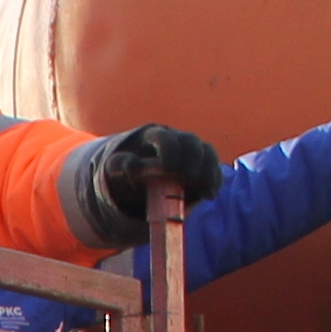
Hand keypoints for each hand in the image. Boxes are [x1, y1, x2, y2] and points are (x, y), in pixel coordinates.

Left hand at [97, 124, 228, 220]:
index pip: (166, 138)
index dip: (170, 150)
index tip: (168, 168)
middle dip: (192, 159)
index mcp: (155, 137)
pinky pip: (214, 168)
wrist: (140, 174)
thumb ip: (120, 164)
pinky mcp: (202, 167)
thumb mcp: (115, 167)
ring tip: (204, 191)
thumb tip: (133, 165)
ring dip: (208, 170)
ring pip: (207, 152)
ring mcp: (192, 152)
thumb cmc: (128, 168)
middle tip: (188, 176)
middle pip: (191, 141)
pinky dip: (215, 180)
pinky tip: (209, 195)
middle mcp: (177, 140)